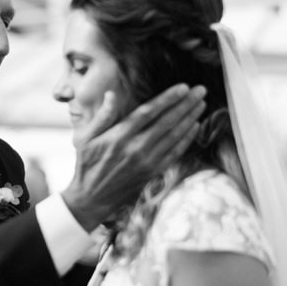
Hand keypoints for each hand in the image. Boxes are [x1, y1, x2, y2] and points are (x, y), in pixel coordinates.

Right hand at [63, 84, 206, 228]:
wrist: (91, 198)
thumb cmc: (86, 164)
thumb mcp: (85, 138)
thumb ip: (101, 116)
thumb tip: (111, 94)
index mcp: (119, 136)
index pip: (148, 112)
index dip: (168, 98)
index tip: (183, 87)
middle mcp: (135, 148)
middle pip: (166, 121)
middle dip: (185, 104)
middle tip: (200, 90)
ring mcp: (146, 161)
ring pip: (173, 136)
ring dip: (190, 119)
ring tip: (201, 104)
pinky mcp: (152, 172)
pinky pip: (174, 153)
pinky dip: (186, 140)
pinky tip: (195, 127)